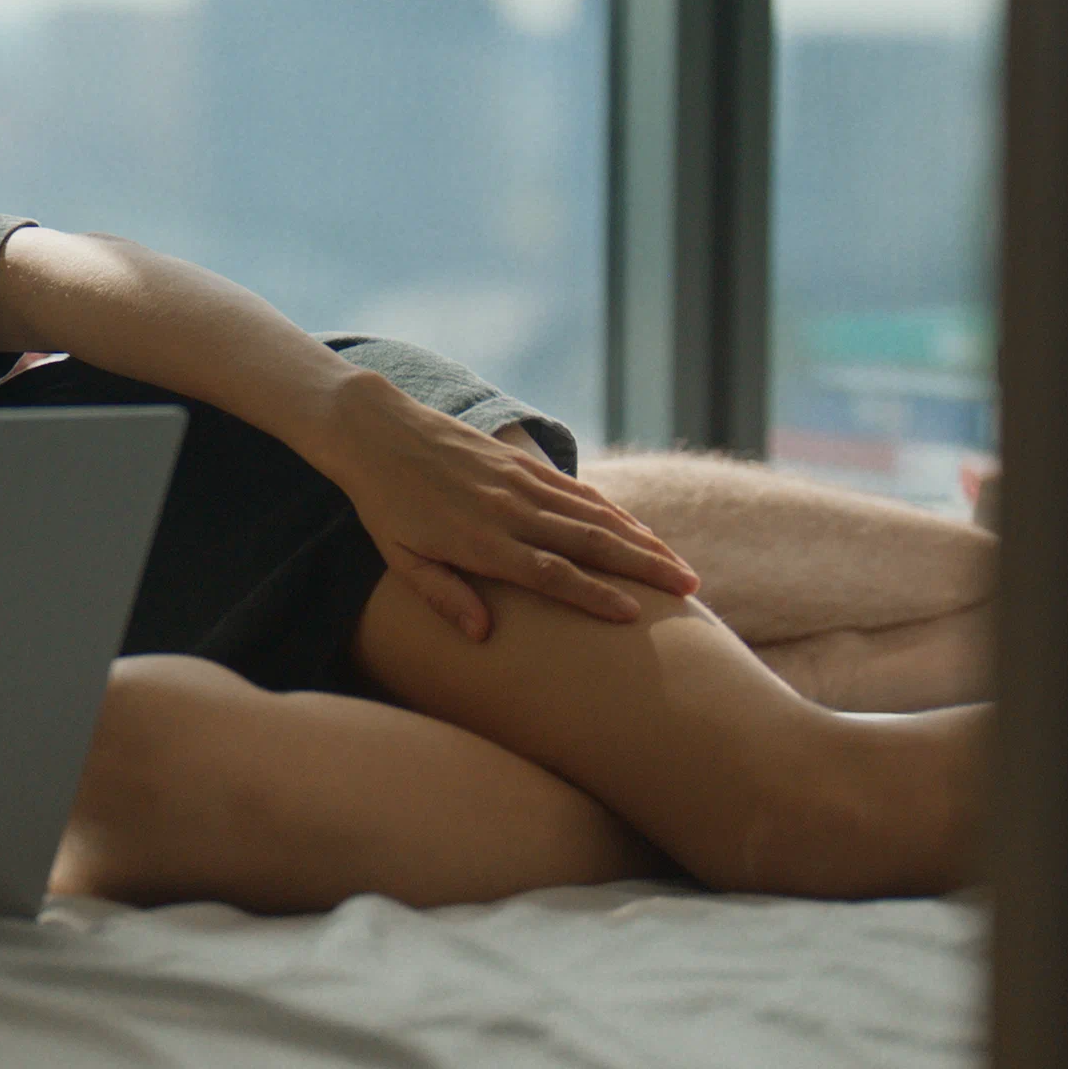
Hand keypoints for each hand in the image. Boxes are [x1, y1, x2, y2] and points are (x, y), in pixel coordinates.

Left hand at [316, 373, 701, 639]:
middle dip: (643, 567)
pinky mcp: (521, 463)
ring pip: (594, 515)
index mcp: (479, 541)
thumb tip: (483, 636)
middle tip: (689, 590)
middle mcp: (508, 511)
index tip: (634, 615)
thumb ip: (442, 595)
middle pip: (588, 542)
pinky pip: (578, 490)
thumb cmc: (384, 505)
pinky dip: (614, 512)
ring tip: (681, 568)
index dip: (594, 595)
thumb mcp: (400, 557)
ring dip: (642, 541)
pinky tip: (640, 531)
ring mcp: (520, 483)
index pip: (550, 573)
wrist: (378, 431)